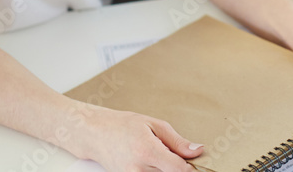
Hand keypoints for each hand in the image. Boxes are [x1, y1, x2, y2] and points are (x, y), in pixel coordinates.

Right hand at [72, 104, 202, 170]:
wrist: (95, 134)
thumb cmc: (122, 125)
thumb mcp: (153, 125)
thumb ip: (177, 141)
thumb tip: (197, 151)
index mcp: (148, 151)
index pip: (179, 169)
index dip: (190, 166)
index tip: (193, 161)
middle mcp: (139, 169)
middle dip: (174, 165)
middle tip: (168, 152)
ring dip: (163, 168)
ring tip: (155, 154)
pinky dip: (153, 170)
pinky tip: (149, 162)